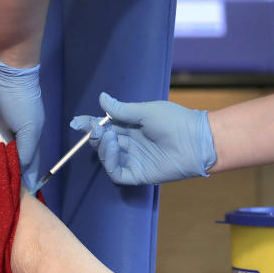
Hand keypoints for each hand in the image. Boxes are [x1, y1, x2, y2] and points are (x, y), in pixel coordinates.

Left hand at [0, 43, 43, 190]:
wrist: (3, 70)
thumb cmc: (21, 100)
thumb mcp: (30, 128)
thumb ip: (26, 152)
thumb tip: (19, 173)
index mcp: (25, 141)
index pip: (24, 166)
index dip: (20, 181)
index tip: (13, 199)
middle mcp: (8, 138)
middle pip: (0, 161)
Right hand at [70, 92, 216, 184]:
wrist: (196, 141)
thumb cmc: (176, 121)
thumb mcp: (146, 111)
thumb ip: (122, 109)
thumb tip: (102, 98)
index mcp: (131, 128)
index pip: (105, 126)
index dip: (90, 124)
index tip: (77, 122)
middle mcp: (129, 144)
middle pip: (103, 142)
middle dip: (95, 135)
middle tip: (94, 128)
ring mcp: (132, 160)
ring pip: (106, 157)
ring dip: (102, 147)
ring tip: (108, 137)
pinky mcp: (137, 174)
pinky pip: (116, 172)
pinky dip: (109, 162)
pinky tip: (113, 149)